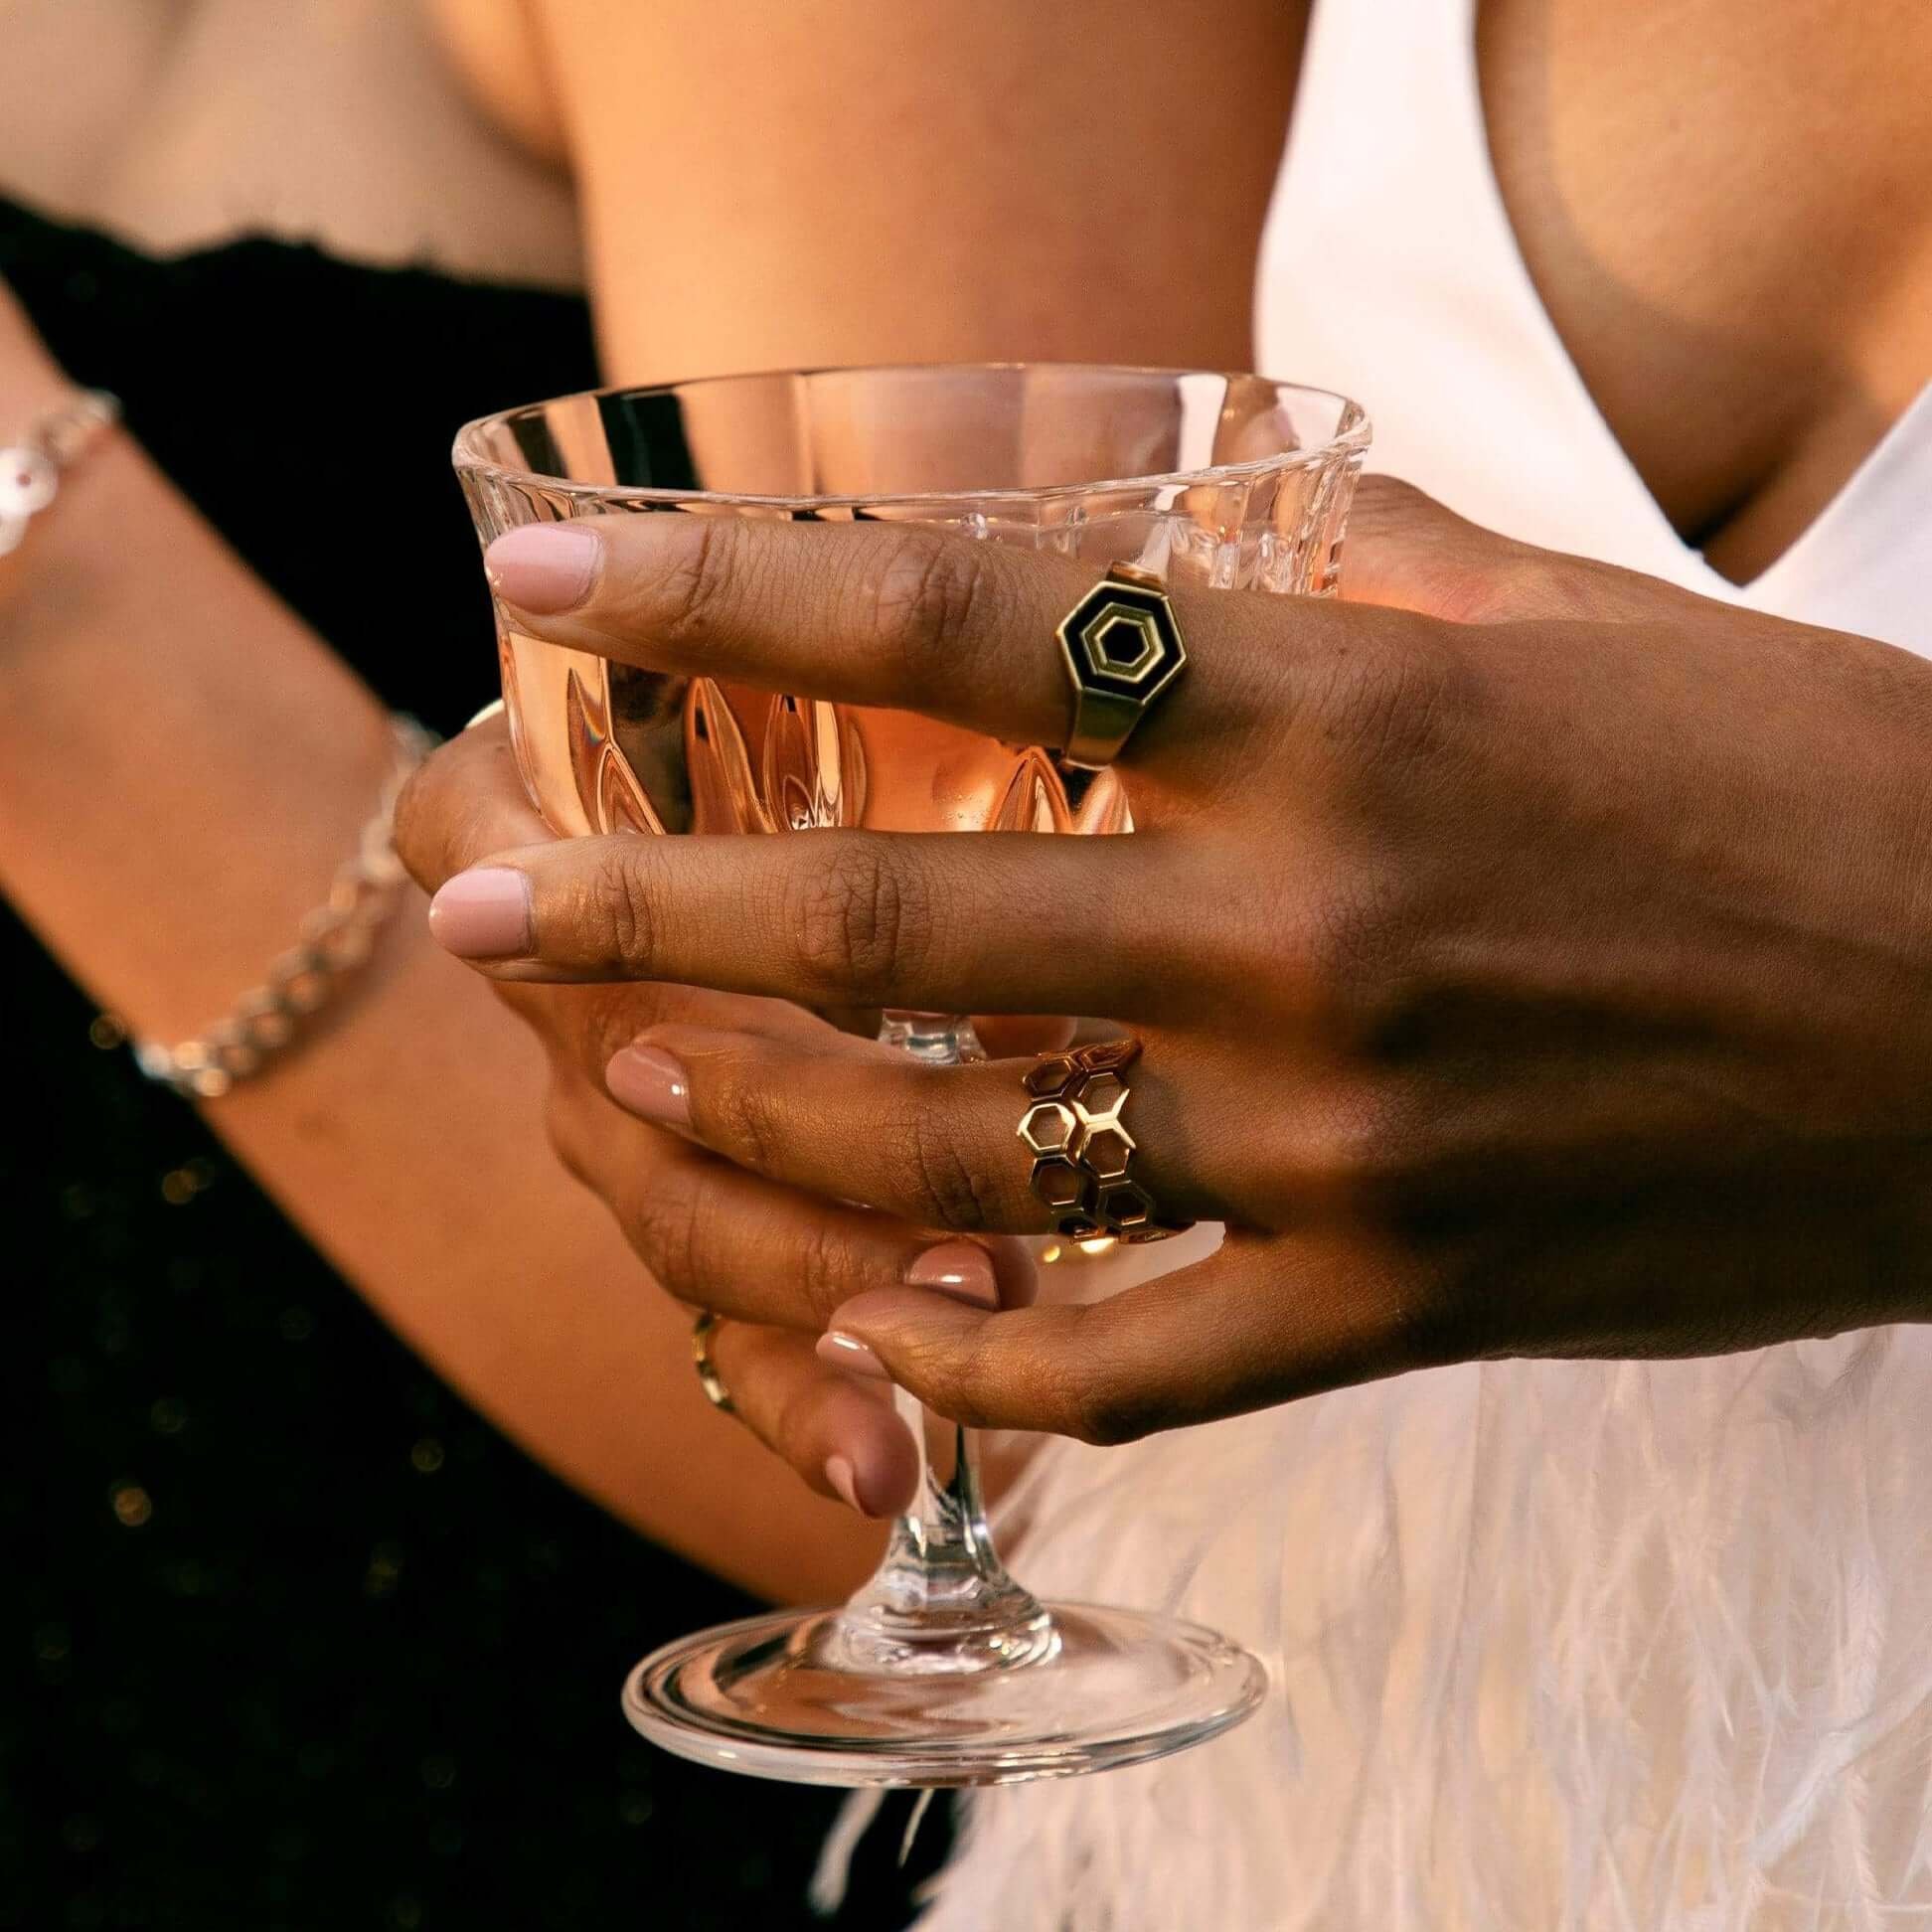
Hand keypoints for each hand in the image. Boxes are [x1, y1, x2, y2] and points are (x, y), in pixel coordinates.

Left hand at [421, 478, 1931, 1443]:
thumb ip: (1351, 575)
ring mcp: (1341, 1144)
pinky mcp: (1399, 1304)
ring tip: (606, 1095)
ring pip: (957, 1162)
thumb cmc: (1797, 793)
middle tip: (470, 904)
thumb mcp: (1567, 626)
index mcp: (1347, 717)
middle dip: (637, 906)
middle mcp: (1308, 927)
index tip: (547, 578)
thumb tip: (1198, 526)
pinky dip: (965, 1359)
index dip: (731, 587)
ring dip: (743, 1133)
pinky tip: (850, 1324)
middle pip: (889, 915)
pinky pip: (1120, 1370)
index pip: (970, 620)